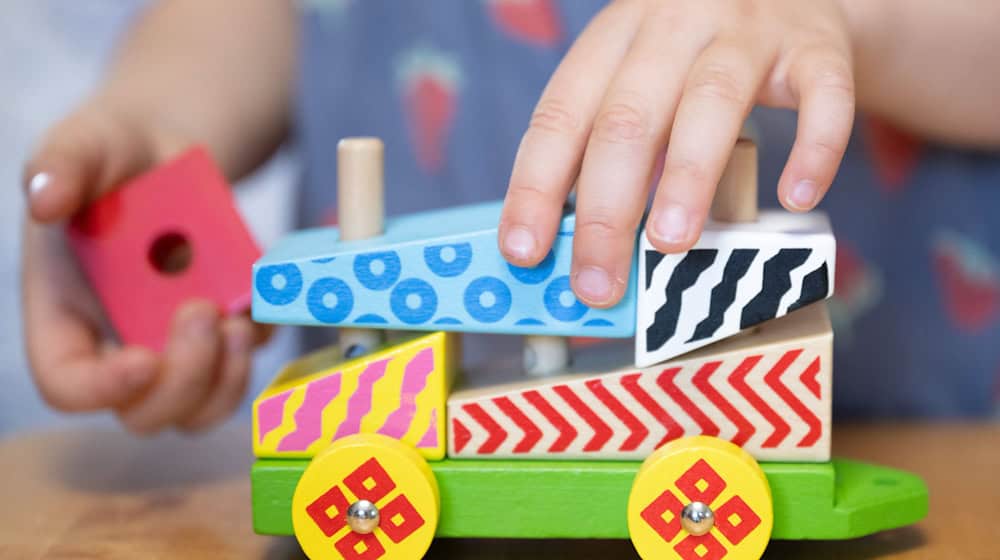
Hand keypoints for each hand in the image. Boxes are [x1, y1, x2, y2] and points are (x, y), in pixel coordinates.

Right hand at [22, 99, 268, 433]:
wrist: (167, 153)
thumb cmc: (112, 155)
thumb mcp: (83, 144)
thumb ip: (61, 165)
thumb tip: (45, 199)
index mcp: (65, 316)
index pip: (69, 384)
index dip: (102, 390)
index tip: (141, 360)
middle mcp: (119, 344)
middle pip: (146, 412)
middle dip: (183, 378)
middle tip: (204, 313)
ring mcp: (174, 346)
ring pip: (201, 406)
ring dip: (228, 379)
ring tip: (243, 321)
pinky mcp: (222, 333)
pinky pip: (247, 361)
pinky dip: (261, 340)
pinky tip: (263, 297)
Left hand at [500, 0, 854, 306]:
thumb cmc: (696, 53)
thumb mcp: (639, 76)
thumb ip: (608, 142)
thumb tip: (578, 244)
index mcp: (614, 37)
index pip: (560, 115)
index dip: (536, 186)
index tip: (524, 252)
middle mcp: (673, 24)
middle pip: (627, 117)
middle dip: (604, 210)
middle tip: (598, 282)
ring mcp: (747, 31)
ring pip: (710, 102)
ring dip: (686, 178)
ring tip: (670, 245)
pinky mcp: (815, 45)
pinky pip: (822, 96)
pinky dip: (811, 149)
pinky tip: (792, 197)